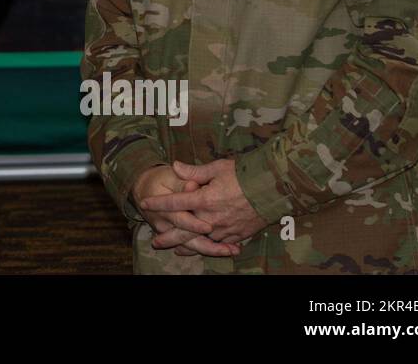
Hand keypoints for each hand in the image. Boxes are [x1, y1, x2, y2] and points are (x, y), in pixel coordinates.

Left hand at [139, 159, 267, 245]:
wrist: (273, 188)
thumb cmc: (244, 174)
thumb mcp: (217, 168)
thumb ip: (194, 171)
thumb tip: (175, 166)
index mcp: (204, 199)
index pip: (175, 202)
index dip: (158, 203)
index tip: (144, 203)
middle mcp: (211, 217)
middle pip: (184, 230)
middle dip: (168, 236)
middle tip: (155, 242)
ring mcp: (224, 229)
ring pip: (201, 241)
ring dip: (187, 246)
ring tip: (176, 250)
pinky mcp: (237, 235)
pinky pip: (219, 244)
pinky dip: (209, 247)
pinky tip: (202, 249)